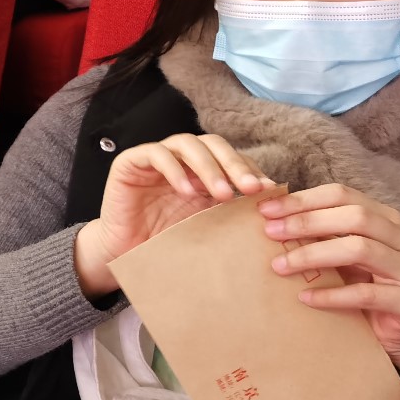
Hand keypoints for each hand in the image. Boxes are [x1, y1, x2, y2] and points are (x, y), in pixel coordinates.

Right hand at [76, 133, 271, 297]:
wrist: (126, 255)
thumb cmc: (167, 242)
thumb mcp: (207, 225)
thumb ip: (231, 210)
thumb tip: (273, 202)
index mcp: (201, 171)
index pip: (230, 157)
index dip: (250, 169)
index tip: (268, 191)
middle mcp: (180, 158)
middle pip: (212, 143)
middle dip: (234, 164)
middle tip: (250, 188)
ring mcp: (154, 157)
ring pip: (187, 143)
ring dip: (208, 166)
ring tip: (221, 193)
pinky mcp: (130, 162)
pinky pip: (155, 154)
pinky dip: (174, 170)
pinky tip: (186, 191)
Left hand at [261, 184, 399, 387]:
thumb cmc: (364, 287)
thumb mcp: (341, 256)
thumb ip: (319, 236)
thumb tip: (269, 219)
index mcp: (385, 218)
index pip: (342, 195)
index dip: (303, 200)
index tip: (266, 210)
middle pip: (355, 217)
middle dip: (307, 222)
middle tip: (270, 233)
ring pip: (360, 250)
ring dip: (314, 255)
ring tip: (280, 266)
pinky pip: (367, 294)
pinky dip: (332, 295)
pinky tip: (305, 298)